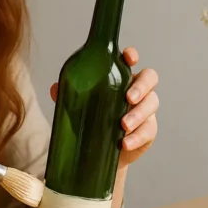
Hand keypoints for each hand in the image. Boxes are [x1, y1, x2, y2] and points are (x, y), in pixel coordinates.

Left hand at [50, 47, 158, 169]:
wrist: (97, 152)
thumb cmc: (89, 119)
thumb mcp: (77, 105)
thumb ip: (67, 94)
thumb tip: (56, 88)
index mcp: (120, 77)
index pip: (130, 60)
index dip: (132, 55)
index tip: (128, 59)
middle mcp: (136, 90)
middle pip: (150, 78)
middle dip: (141, 87)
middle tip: (128, 98)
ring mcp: (145, 109)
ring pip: (152, 104)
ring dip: (138, 114)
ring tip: (123, 126)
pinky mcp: (148, 130)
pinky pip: (149, 130)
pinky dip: (137, 137)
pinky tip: (125, 143)